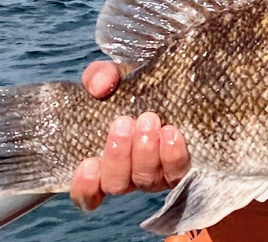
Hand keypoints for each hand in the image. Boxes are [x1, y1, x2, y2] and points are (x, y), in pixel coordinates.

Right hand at [69, 61, 190, 210]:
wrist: (177, 80)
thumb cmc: (137, 85)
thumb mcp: (115, 75)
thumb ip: (99, 76)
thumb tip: (98, 87)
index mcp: (106, 159)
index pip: (88, 192)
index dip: (85, 186)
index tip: (89, 163)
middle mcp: (130, 174)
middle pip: (117, 184)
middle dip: (118, 156)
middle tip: (124, 122)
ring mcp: (157, 174)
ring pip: (146, 180)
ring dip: (145, 152)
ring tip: (149, 120)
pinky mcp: (183, 167)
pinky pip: (178, 174)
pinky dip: (173, 157)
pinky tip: (171, 133)